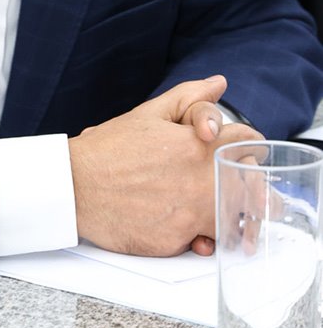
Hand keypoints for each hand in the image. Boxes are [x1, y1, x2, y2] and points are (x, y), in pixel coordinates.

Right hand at [68, 77, 262, 257]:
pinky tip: (194, 231)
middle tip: (242, 185)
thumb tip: (218, 84)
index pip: (248, 142)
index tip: (241, 149)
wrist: (74, 187)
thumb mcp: (149, 114)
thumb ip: (189, 98)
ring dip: (236, 216)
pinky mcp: (175, 242)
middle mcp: (199, 181)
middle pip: (253, 185)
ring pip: (237, 219)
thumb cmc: (107, 151)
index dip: (247, 144)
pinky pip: (205, 243)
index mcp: (197, 145)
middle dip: (252, 184)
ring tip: (226, 214)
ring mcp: (189, 214)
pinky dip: (204, 239)